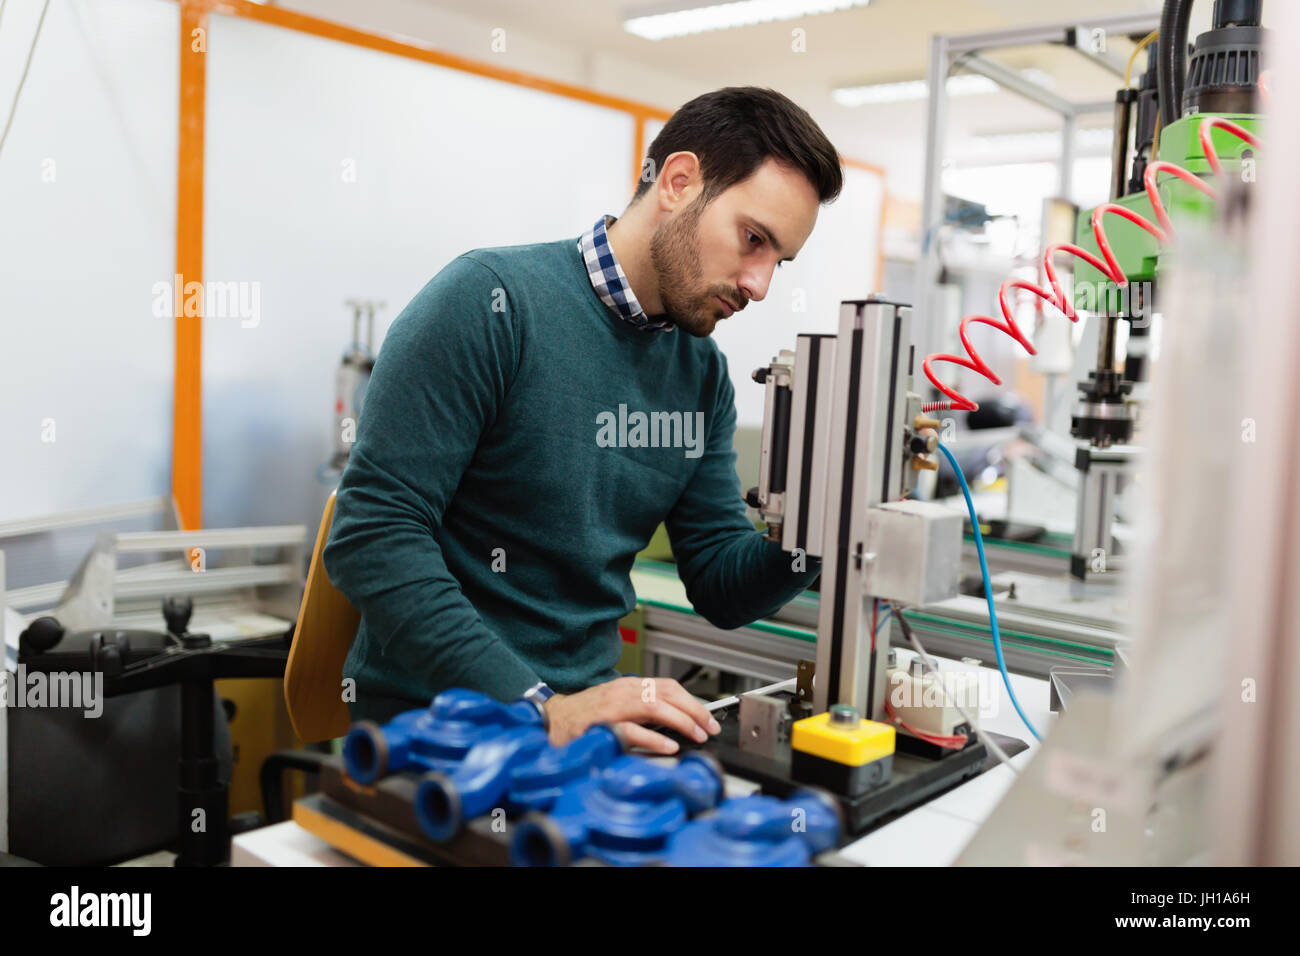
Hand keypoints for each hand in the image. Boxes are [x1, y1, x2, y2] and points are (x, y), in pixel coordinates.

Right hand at [543, 676, 720, 753]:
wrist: (553, 718)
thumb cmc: (587, 715)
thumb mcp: (621, 707)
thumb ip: (645, 711)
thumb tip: (678, 723)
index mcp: (630, 686)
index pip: (669, 686)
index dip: (693, 702)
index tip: (709, 719)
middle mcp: (624, 691)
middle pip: (667, 693)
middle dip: (694, 710)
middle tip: (710, 728)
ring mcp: (613, 706)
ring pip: (654, 706)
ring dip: (681, 721)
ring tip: (697, 735)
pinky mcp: (602, 724)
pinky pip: (632, 729)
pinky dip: (653, 737)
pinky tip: (669, 745)